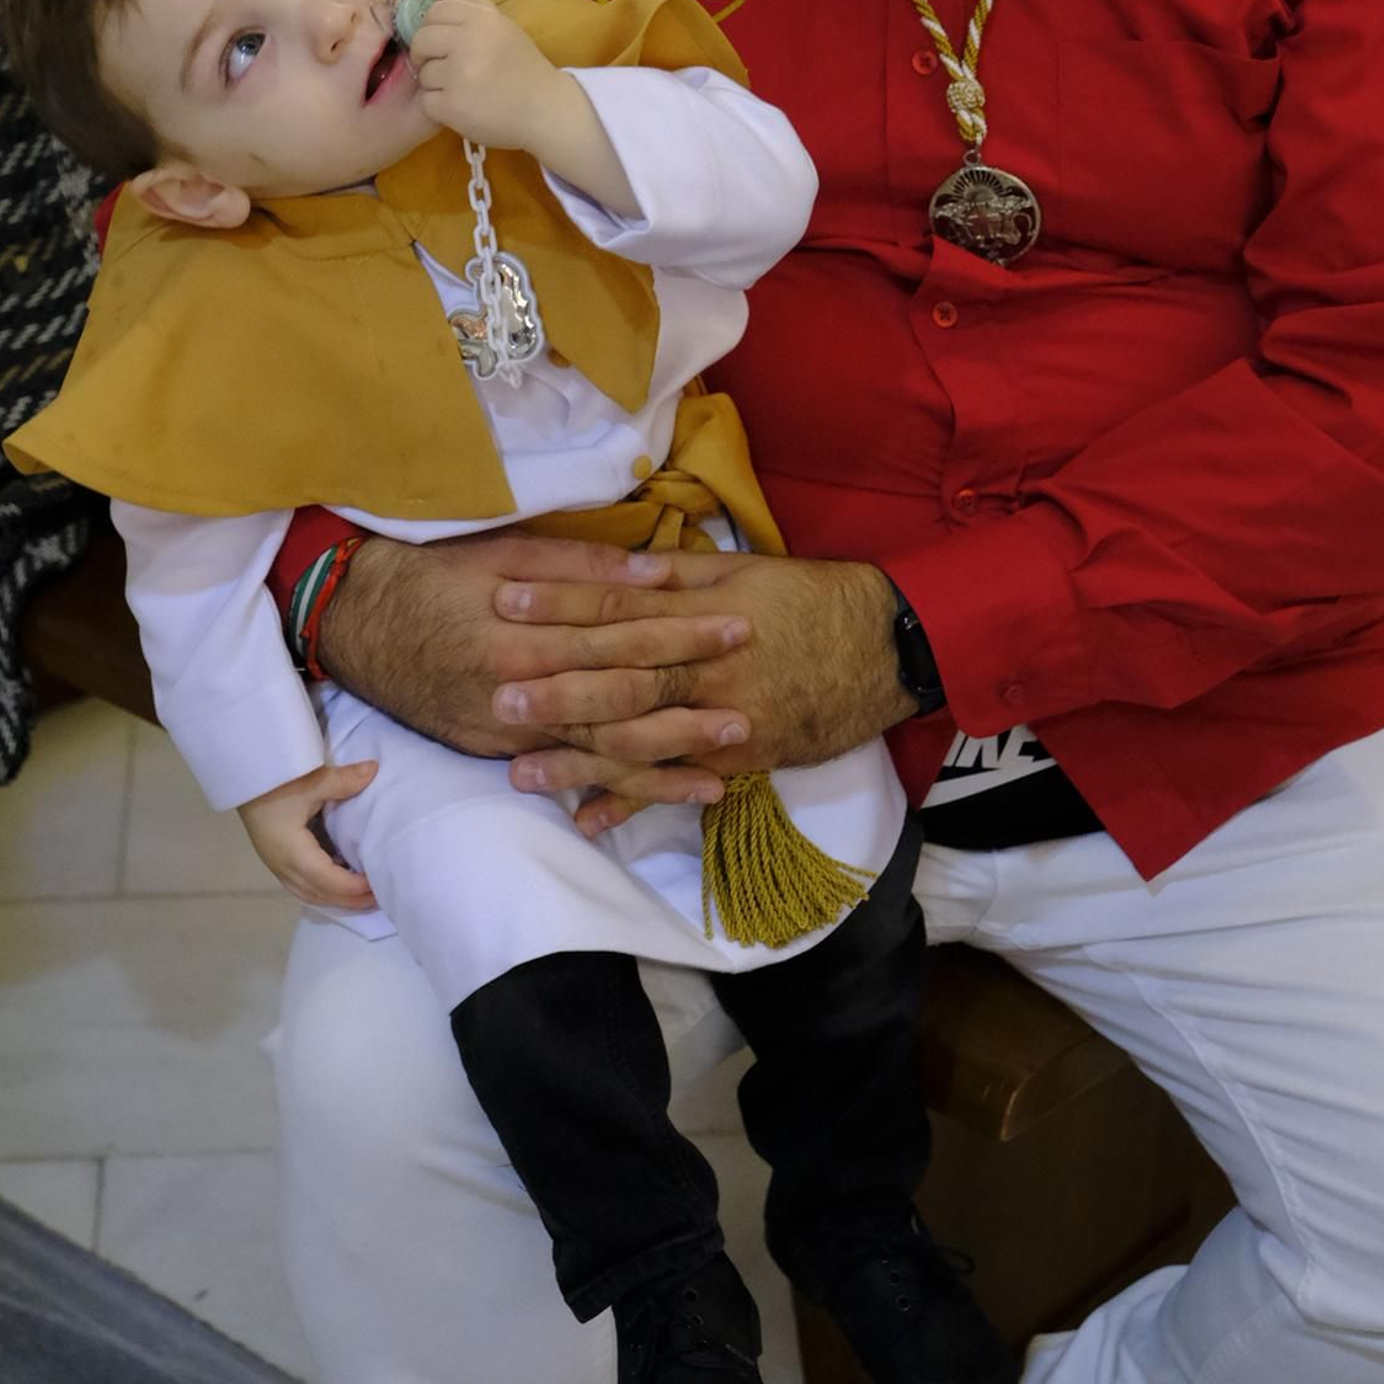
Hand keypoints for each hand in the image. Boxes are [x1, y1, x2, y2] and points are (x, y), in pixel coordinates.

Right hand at [237, 759, 378, 906]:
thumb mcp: (311, 780)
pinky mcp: (277, 862)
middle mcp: (284, 867)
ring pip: (310, 894)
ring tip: (364, 897)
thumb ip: (343, 780)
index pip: (327, 880)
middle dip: (350, 900)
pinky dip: (324, 891)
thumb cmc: (275, 784)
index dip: (353, 886)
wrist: (243, 781)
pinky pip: (302, 888)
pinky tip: (338, 884)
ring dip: (337, 899)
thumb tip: (374, 770)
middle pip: (320, 894)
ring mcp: (278, 867)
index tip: (377, 883)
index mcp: (293, 853)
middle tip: (379, 898)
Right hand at [316, 528, 755, 788]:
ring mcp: (506, 733)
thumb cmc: (433, 575)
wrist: (355, 623)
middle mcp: (519, 691)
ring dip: (664, 760)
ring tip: (726, 765)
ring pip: (598, 752)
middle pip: (619, 699)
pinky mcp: (495, 754)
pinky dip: (614, 790)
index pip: (620, 633)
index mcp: (524, 632)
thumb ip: (580, 566)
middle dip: (688, 700)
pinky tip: (658, 796)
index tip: (736, 626)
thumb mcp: (502, 550)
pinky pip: (565, 777)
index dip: (682, 630)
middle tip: (750, 702)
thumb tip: (656, 571)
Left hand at [409, 0, 565, 152]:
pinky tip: (460, 107)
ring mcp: (458, 75)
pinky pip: (426, 102)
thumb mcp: (504, 27)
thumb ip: (475, 3)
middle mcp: (467, 42)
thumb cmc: (523, 67)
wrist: (545, 110)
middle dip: (428, 55)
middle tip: (447, 68)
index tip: (443, 42)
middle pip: (421, 40)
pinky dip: (439, 108)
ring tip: (462, 90)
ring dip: (436, 84)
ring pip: (423, 74)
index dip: (433, 27)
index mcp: (481, 19)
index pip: (436, 11)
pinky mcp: (452, 106)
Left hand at [495, 553, 913, 833]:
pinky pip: (681, 784)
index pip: (618, 606)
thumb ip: (677, 573)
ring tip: (520, 772)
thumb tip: (617, 564)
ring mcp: (726, 719)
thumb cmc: (810, 598)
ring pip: (643, 740)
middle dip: (556, 690)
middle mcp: (708, 670)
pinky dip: (636, 804)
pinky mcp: (743, 758)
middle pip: (621, 679)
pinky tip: (590, 820)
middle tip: (496, 697)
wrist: (887, 647)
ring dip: (580, 758)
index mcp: (702, 613)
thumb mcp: (744, 569)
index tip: (506, 603)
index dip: (560, 605)